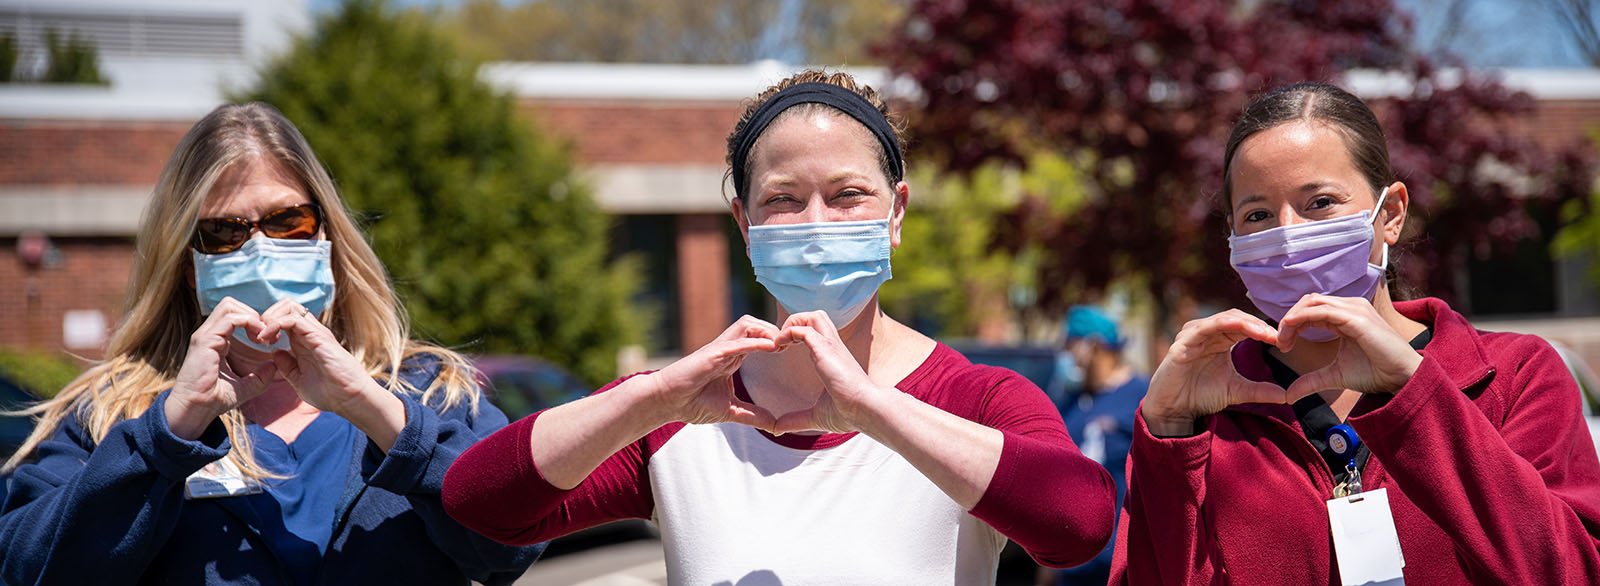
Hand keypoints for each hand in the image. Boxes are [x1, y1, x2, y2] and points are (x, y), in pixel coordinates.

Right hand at [166, 297, 277, 440]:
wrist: (195, 410)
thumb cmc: (214, 400)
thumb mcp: (244, 387)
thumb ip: (259, 377)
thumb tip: (273, 366)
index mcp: (216, 341)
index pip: (234, 315)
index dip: (255, 322)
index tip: (269, 339)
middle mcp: (209, 334)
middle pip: (231, 304)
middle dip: (253, 314)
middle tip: (266, 335)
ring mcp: (205, 335)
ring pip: (229, 305)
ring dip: (252, 316)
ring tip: (262, 336)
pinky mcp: (205, 340)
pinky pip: (230, 318)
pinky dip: (248, 322)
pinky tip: (258, 339)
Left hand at [257, 298, 381, 415]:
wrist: (349, 399)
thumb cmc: (329, 392)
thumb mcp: (299, 379)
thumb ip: (287, 366)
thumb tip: (275, 353)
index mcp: (304, 341)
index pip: (284, 318)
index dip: (267, 325)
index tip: (259, 342)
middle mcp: (310, 333)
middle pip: (286, 306)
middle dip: (266, 316)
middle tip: (258, 336)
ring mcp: (315, 332)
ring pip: (289, 306)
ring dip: (270, 317)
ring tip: (263, 337)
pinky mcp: (318, 336)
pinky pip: (293, 319)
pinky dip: (275, 324)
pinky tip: (268, 340)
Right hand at [644, 315, 781, 429]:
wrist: (667, 402)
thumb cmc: (692, 403)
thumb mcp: (730, 410)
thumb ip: (752, 415)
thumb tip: (774, 426)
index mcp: (732, 357)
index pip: (758, 337)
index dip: (776, 340)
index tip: (791, 352)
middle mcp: (727, 349)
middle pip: (756, 324)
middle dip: (776, 330)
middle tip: (791, 344)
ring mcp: (720, 349)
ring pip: (747, 324)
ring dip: (767, 331)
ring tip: (782, 345)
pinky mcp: (712, 354)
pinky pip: (737, 342)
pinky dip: (755, 342)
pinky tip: (772, 347)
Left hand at [770, 311, 887, 434]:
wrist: (867, 410)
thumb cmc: (849, 413)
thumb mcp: (816, 416)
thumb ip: (795, 420)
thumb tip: (777, 430)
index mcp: (832, 358)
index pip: (816, 331)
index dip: (796, 334)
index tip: (782, 351)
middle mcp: (833, 347)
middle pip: (815, 316)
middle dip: (795, 322)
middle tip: (782, 343)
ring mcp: (831, 345)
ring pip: (812, 315)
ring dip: (792, 323)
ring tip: (780, 342)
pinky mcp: (825, 349)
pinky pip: (803, 329)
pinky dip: (788, 333)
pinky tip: (779, 347)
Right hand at [1143, 309, 1285, 435]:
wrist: (1175, 410)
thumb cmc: (1200, 395)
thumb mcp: (1237, 391)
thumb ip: (1260, 390)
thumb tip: (1287, 395)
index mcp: (1219, 339)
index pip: (1245, 325)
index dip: (1265, 330)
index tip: (1285, 342)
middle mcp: (1206, 332)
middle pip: (1237, 317)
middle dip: (1260, 325)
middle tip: (1279, 337)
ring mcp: (1193, 335)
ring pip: (1224, 318)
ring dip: (1247, 323)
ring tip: (1267, 335)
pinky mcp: (1183, 343)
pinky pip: (1206, 327)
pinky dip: (1225, 324)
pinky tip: (1243, 329)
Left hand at [1276, 293, 1422, 399]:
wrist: (1402, 378)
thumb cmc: (1375, 372)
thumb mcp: (1334, 376)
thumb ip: (1311, 381)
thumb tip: (1288, 395)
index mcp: (1345, 315)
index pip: (1310, 308)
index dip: (1292, 323)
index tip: (1282, 345)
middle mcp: (1350, 307)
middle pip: (1308, 301)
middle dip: (1289, 320)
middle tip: (1280, 343)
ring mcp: (1354, 309)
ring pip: (1312, 302)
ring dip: (1292, 319)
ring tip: (1284, 342)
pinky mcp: (1357, 318)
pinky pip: (1321, 311)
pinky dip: (1301, 318)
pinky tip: (1291, 332)